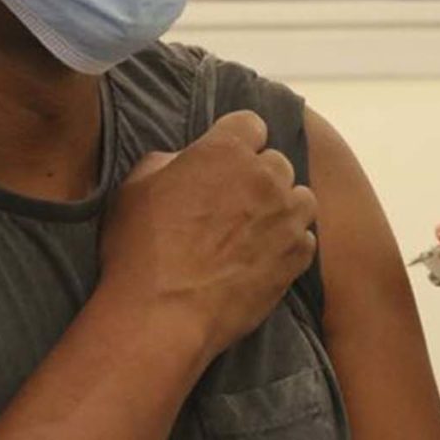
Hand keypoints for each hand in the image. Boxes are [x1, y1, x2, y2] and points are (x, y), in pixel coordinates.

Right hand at [99, 110, 317, 359]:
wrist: (163, 316)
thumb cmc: (140, 250)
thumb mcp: (135, 187)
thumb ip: (169, 162)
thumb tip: (185, 161)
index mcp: (226, 150)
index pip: (250, 124)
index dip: (237, 141)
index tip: (224, 162)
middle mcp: (265, 177)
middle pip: (277, 162)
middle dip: (259, 177)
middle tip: (233, 204)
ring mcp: (287, 217)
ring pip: (300, 198)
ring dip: (282, 208)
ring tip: (255, 231)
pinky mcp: (296, 256)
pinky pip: (305, 239)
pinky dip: (289, 244)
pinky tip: (263, 259)